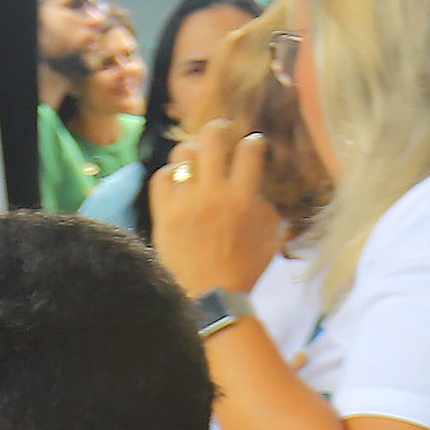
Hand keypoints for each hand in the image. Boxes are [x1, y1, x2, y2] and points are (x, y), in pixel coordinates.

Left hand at [148, 128, 282, 296]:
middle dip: (219, 130)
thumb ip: (267, 210)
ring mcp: (185, 202)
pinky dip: (168, 176)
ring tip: (194, 161)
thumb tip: (257, 192)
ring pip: (183, 153)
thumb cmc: (243, 272)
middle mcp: (214, 193)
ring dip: (191, 153)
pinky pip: (160, 178)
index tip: (251, 145)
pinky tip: (175, 184)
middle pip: (213, 138)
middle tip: (221, 134)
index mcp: (243, 198)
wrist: (211, 299)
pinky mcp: (164, 214)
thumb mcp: (270, 240)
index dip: (252, 142)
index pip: (249, 151)